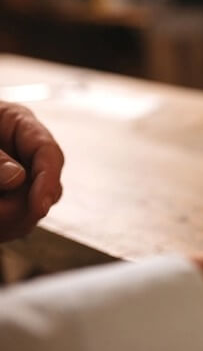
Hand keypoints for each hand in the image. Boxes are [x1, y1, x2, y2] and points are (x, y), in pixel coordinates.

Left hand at [0, 101, 63, 241]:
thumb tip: (18, 178)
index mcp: (18, 123)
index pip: (49, 152)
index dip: (47, 181)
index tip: (39, 206)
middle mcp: (23, 152)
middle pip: (46, 188)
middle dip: (23, 207)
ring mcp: (17, 178)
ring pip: (32, 211)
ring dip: (8, 221)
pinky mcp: (8, 199)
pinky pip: (16, 222)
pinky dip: (3, 227)